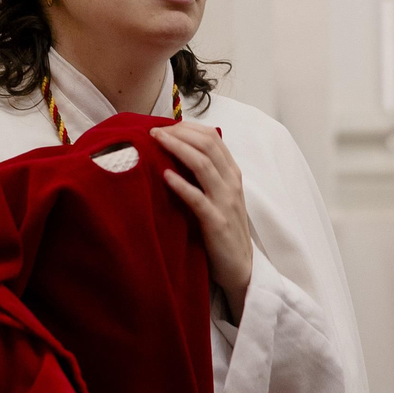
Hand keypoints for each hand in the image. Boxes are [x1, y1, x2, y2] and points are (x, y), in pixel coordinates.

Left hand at [151, 122, 253, 314]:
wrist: (239, 267)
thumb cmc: (222, 229)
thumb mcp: (217, 196)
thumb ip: (204, 175)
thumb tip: (176, 152)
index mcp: (231, 173)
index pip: (212, 138)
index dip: (188, 128)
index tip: (164, 125)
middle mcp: (231, 183)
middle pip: (207, 145)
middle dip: (179, 133)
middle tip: (154, 130)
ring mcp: (225, 202)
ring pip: (203, 165)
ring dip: (177, 149)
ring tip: (156, 141)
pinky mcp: (216, 223)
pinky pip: (198, 199)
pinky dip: (181, 185)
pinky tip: (165, 176)